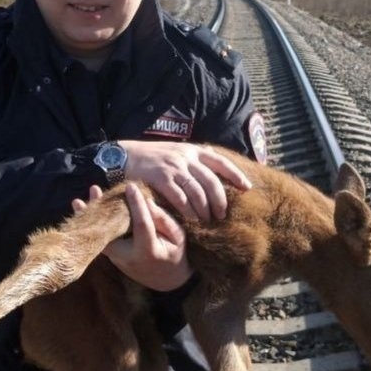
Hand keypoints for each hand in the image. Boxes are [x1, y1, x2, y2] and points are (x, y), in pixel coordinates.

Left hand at [72, 184, 191, 291]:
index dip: (136, 205)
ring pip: (99, 237)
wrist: (165, 279)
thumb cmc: (174, 253)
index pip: (141, 225)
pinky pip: (98, 240)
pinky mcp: (111, 257)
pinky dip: (90, 225)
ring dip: (88, 218)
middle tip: (94, 189)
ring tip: (77, 201)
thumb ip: (163, 220)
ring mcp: (117, 259)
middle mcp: (128, 257)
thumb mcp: (177, 237)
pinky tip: (81, 210)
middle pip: (111, 232)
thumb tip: (147, 201)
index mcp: (148, 251)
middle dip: (102, 211)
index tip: (131, 186)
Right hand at [119, 140, 251, 221]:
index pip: (221, 162)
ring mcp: (173, 168)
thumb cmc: (151, 157)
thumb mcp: (176, 151)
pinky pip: (180, 198)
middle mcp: (186, 157)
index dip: (236, 174)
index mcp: (192, 150)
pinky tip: (191, 220)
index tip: (247, 188)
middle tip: (222, 215)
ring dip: (205, 209)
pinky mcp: (160, 179)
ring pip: (198, 192)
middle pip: (212, 181)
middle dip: (220, 200)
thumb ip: (193, 159)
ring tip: (207, 221)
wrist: (123, 156)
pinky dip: (188, 211)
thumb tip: (214, 164)